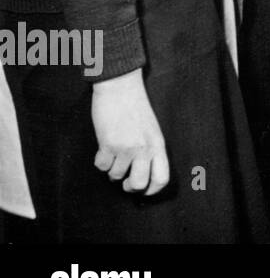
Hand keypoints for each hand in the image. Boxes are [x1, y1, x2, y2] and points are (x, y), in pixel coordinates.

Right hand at [91, 69, 169, 194]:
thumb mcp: (151, 129)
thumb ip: (150, 149)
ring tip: (113, 154)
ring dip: (112, 169)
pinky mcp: (108, 144)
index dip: (152, 190)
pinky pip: (101, 166)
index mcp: (158, 145)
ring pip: (115, 176)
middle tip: (124, 181)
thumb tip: (142, 173)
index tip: (143, 190)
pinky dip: (100, 161)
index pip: (162, 178)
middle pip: (138, 184)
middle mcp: (144, 149)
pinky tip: (103, 147)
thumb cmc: (136, 107)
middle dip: (129, 187)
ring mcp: (126, 147)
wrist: (120, 87)